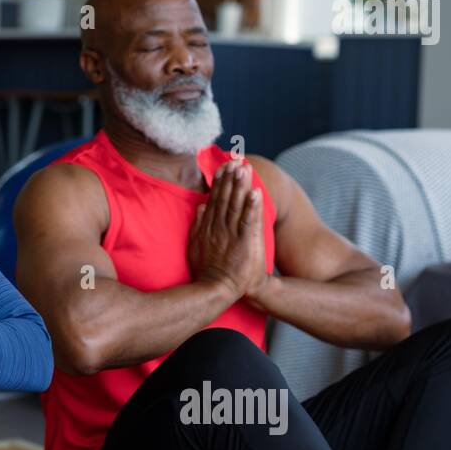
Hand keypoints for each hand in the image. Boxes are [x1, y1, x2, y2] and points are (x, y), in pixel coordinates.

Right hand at [187, 158, 266, 301]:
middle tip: (236, 159)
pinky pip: (249, 221)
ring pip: (236, 204)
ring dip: (241, 185)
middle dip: (231, 177)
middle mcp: (219, 226)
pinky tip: (255, 192)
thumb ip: (198, 224)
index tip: (224, 166)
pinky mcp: (244, 243)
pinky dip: (252, 206)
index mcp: (208, 226)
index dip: (220, 181)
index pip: (215, 198)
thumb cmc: (206, 270)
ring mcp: (231, 234)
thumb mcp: (195, 245)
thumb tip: (202, 204)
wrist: (216, 290)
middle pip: (226, 197)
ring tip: (245, 168)